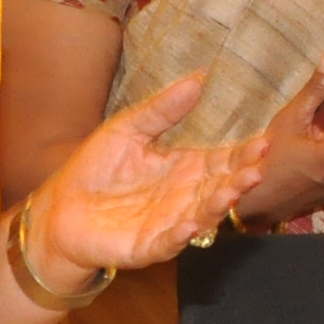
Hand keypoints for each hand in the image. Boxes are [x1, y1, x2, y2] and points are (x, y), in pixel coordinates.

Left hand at [36, 68, 276, 275]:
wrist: (59, 207)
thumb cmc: (96, 168)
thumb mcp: (129, 128)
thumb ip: (163, 109)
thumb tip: (198, 78)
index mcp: (184, 167)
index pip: (223, 159)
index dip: (243, 153)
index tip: (264, 142)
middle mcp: (184, 196)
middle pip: (220, 187)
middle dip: (240, 179)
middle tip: (257, 168)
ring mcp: (169, 222)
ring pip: (203, 215)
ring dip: (219, 205)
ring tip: (232, 191)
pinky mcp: (147, 246)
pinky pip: (169, 242)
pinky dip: (182, 235)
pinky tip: (192, 224)